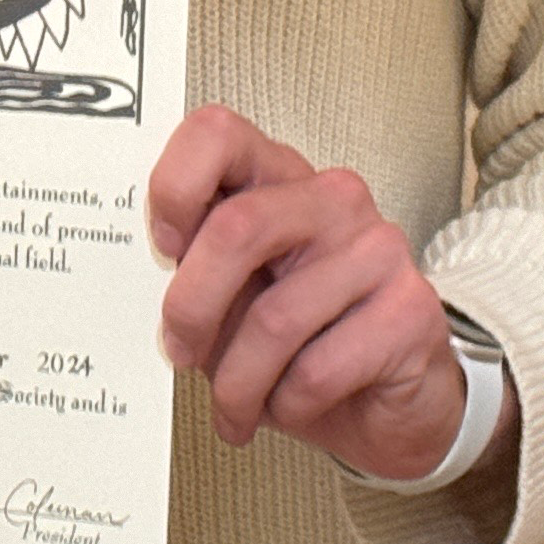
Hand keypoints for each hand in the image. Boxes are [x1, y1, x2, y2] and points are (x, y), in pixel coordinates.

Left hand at [149, 107, 512, 481]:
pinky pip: (317, 369)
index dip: (176, 186)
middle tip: (178, 352)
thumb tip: (132, 275)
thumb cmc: (298, 340)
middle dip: (192, 306)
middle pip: (237, 227)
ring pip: (275, 318)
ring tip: (232, 404)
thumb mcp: (231, 295)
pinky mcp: (411, 312)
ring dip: (237, 381)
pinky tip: (287, 409)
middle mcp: (332, 200)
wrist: (387, 404)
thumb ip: (193, 266)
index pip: (218, 133)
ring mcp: (379, 250)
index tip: (161, 245)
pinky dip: (286, 405)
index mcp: (276, 178)